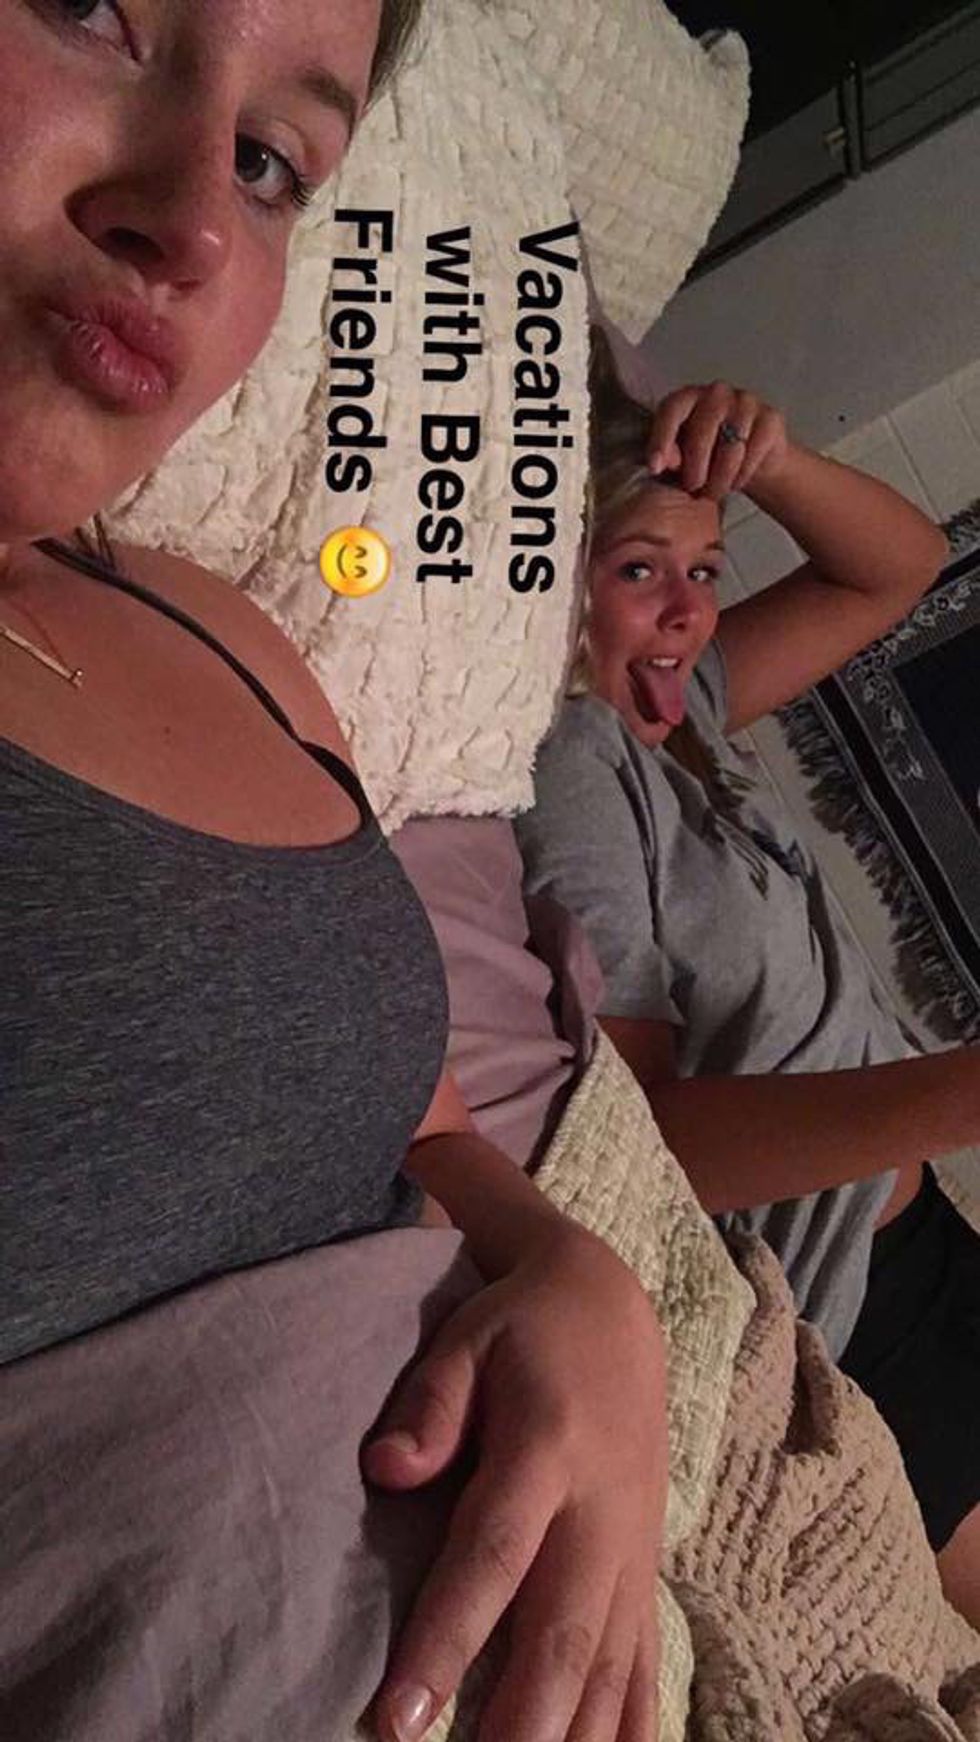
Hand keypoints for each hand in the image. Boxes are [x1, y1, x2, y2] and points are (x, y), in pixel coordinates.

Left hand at [362, 1221, 667, 1741]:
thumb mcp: (471, 1335)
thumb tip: (384, 1468)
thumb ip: (431, 1401)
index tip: (401, 1717)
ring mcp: (632, 1545)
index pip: (494, 1554)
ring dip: (570, 1738)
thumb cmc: (522, 1326)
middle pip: (560, 1631)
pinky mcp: (647, 1567)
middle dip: (515, 1725)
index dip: (449, 1636)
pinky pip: (646, 1660)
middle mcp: (600, 1509)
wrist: (615, 1307)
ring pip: (607, 1662)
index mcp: (547, 1448)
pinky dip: (633, 1727)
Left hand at [648, 380, 790, 501]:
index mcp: (688, 398)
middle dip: (695, 467)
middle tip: (693, 490)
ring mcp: (746, 402)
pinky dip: (742, 475)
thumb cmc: (709, 458)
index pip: (671, 410)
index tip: (655, 468)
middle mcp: (717, 393)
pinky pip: (753, 453)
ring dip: (720, 478)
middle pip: (702, 431)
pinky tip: (735, 482)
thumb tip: (660, 462)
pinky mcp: (770, 418)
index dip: (661, 438)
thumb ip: (670, 457)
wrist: (754, 461)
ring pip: (730, 447)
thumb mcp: (683, 460)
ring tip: (714, 492)